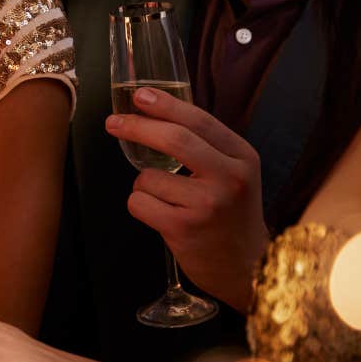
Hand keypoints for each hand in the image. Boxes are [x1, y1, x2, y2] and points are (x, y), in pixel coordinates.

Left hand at [105, 86, 269, 311]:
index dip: (165, 105)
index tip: (139, 95)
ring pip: (148, 177)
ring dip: (143, 184)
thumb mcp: (233, 172)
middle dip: (137, 127)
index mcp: (242, 157)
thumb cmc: (230, 212)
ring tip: (164, 198)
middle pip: (174, 140)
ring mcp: (207, 204)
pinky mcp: (184, 228)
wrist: (246, 266)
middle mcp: (230, 178)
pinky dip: (139, 204)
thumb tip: (153, 110)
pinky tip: (160, 215)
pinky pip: (139, 203)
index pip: (199, 121)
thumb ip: (205, 144)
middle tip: (113, 123)